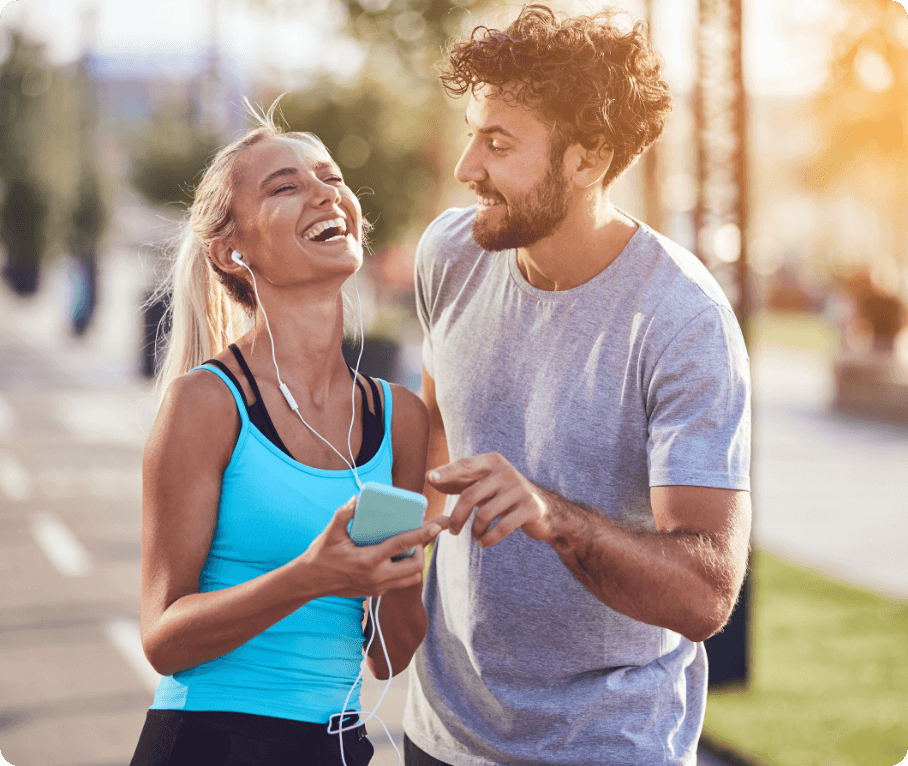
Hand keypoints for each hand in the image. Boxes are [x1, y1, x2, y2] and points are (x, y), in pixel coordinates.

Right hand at [300, 497, 446, 597]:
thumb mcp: (330, 533)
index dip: (422, 534)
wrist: (310, 582)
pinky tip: (395, 557)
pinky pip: (399, 583)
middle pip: (415, 567)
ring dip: (415, 564)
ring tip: (407, 548)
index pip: (402, 545)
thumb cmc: (321, 555)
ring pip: (411, 579)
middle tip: (415, 537)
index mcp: (368, 560)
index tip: (438, 526)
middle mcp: (377, 576)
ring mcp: (378, 587)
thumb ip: (343, 514)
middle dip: (422, 551)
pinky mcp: (376, 592)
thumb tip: (356, 498)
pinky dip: (404, 571)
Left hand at [427, 454, 554, 546]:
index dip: (446, 472)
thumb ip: (459, 481)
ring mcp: (520, 489)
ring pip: (484, 514)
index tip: (429, 478)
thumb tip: (429, 478)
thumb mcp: (484, 484)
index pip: (465, 465)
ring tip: (475, 536)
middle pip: (470, 495)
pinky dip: (488, 539)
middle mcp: (506, 471)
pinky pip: (502, 527)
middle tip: (453, 530)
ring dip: (475, 530)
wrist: (544, 510)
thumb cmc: (504, 495)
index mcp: (493, 462)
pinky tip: (483, 542)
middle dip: (457, 516)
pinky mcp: (530, 508)